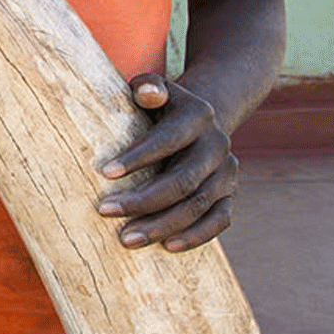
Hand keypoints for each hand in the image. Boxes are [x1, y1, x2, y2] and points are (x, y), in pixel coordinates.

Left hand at [95, 74, 238, 250]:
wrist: (201, 119)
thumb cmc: (161, 105)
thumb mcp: (154, 88)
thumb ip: (148, 87)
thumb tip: (147, 93)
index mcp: (198, 116)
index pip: (168, 140)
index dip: (139, 157)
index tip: (105, 173)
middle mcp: (218, 145)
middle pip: (183, 180)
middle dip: (143, 200)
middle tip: (104, 211)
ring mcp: (227, 173)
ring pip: (198, 205)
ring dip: (162, 225)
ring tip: (126, 239)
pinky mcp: (229, 194)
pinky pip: (219, 220)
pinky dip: (196, 236)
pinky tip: (167, 246)